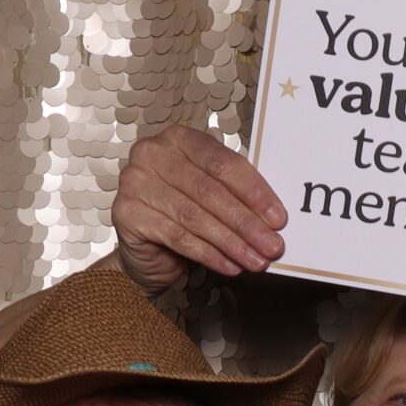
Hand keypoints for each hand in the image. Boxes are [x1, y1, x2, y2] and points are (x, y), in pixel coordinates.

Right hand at [112, 125, 286, 294]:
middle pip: (209, 190)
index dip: (254, 191)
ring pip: (195, 215)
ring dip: (231, 242)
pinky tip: (230, 266)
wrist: (146, 250)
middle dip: (246, 222)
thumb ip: (236, 195)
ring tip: (256, 261)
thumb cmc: (182, 216)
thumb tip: (274, 218)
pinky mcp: (126, 213)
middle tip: (272, 246)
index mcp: (178, 138)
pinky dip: (209, 254)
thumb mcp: (211, 197)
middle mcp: (152, 153)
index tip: (278, 218)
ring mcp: (135, 181)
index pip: (222, 162)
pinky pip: (177, 236)